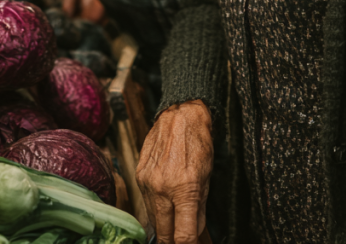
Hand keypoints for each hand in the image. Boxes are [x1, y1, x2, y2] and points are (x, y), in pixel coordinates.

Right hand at [136, 100, 213, 243]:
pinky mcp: (139, 175)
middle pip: (164, 235)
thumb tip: (197, 235)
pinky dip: (156, 209)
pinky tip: (165, 204)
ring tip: (175, 222)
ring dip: (164, 226)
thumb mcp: (207, 179)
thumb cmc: (198, 144)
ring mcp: (147, 182)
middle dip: (173, 241)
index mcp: (184, 190)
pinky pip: (146, 202)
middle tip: (181, 238)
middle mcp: (162, 189)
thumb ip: (200, 211)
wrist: (180, 115)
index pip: (184, 236)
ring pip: (153, 221)